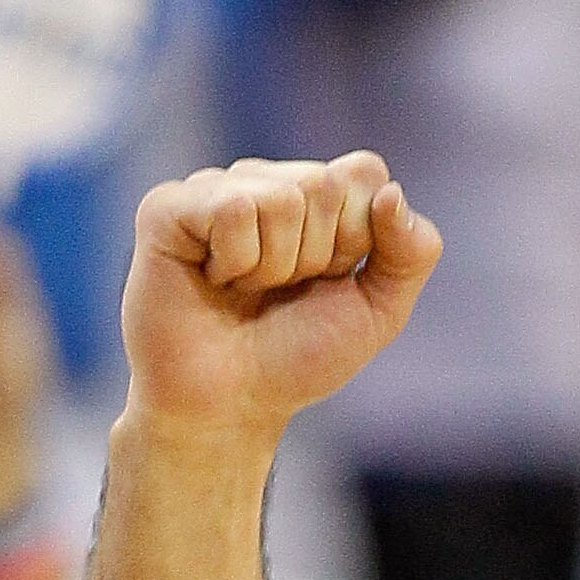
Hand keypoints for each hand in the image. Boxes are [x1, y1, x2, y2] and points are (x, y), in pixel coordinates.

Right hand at [119, 153, 440, 444]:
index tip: (329, 280)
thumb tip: (391, 193)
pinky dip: (237, 261)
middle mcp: (264, 181)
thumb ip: (411, 254)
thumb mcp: (377, 312)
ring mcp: (214, 188)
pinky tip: (213, 280)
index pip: (365, 173)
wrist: (232, 406)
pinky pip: (234, 209)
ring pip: (282, 197)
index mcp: (314, 197)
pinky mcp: (169, 206)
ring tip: (244, 290)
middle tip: (280, 292)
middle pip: (324, 183)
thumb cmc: (297, 359)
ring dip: (275, 266)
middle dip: (316, 256)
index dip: (358, 237)